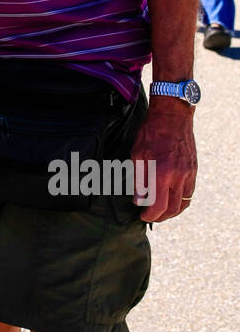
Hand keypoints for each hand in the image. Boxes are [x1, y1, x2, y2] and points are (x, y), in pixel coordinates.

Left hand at [130, 98, 196, 221]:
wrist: (172, 115)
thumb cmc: (151, 132)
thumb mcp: (138, 155)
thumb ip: (139, 180)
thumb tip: (138, 200)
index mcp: (162, 174)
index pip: (158, 207)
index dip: (149, 216)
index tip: (142, 215)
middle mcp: (178, 176)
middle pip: (173, 209)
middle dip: (160, 217)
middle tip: (150, 216)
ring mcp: (188, 173)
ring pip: (184, 203)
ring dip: (172, 211)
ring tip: (161, 211)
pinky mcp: (193, 169)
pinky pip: (190, 192)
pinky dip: (181, 200)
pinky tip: (172, 198)